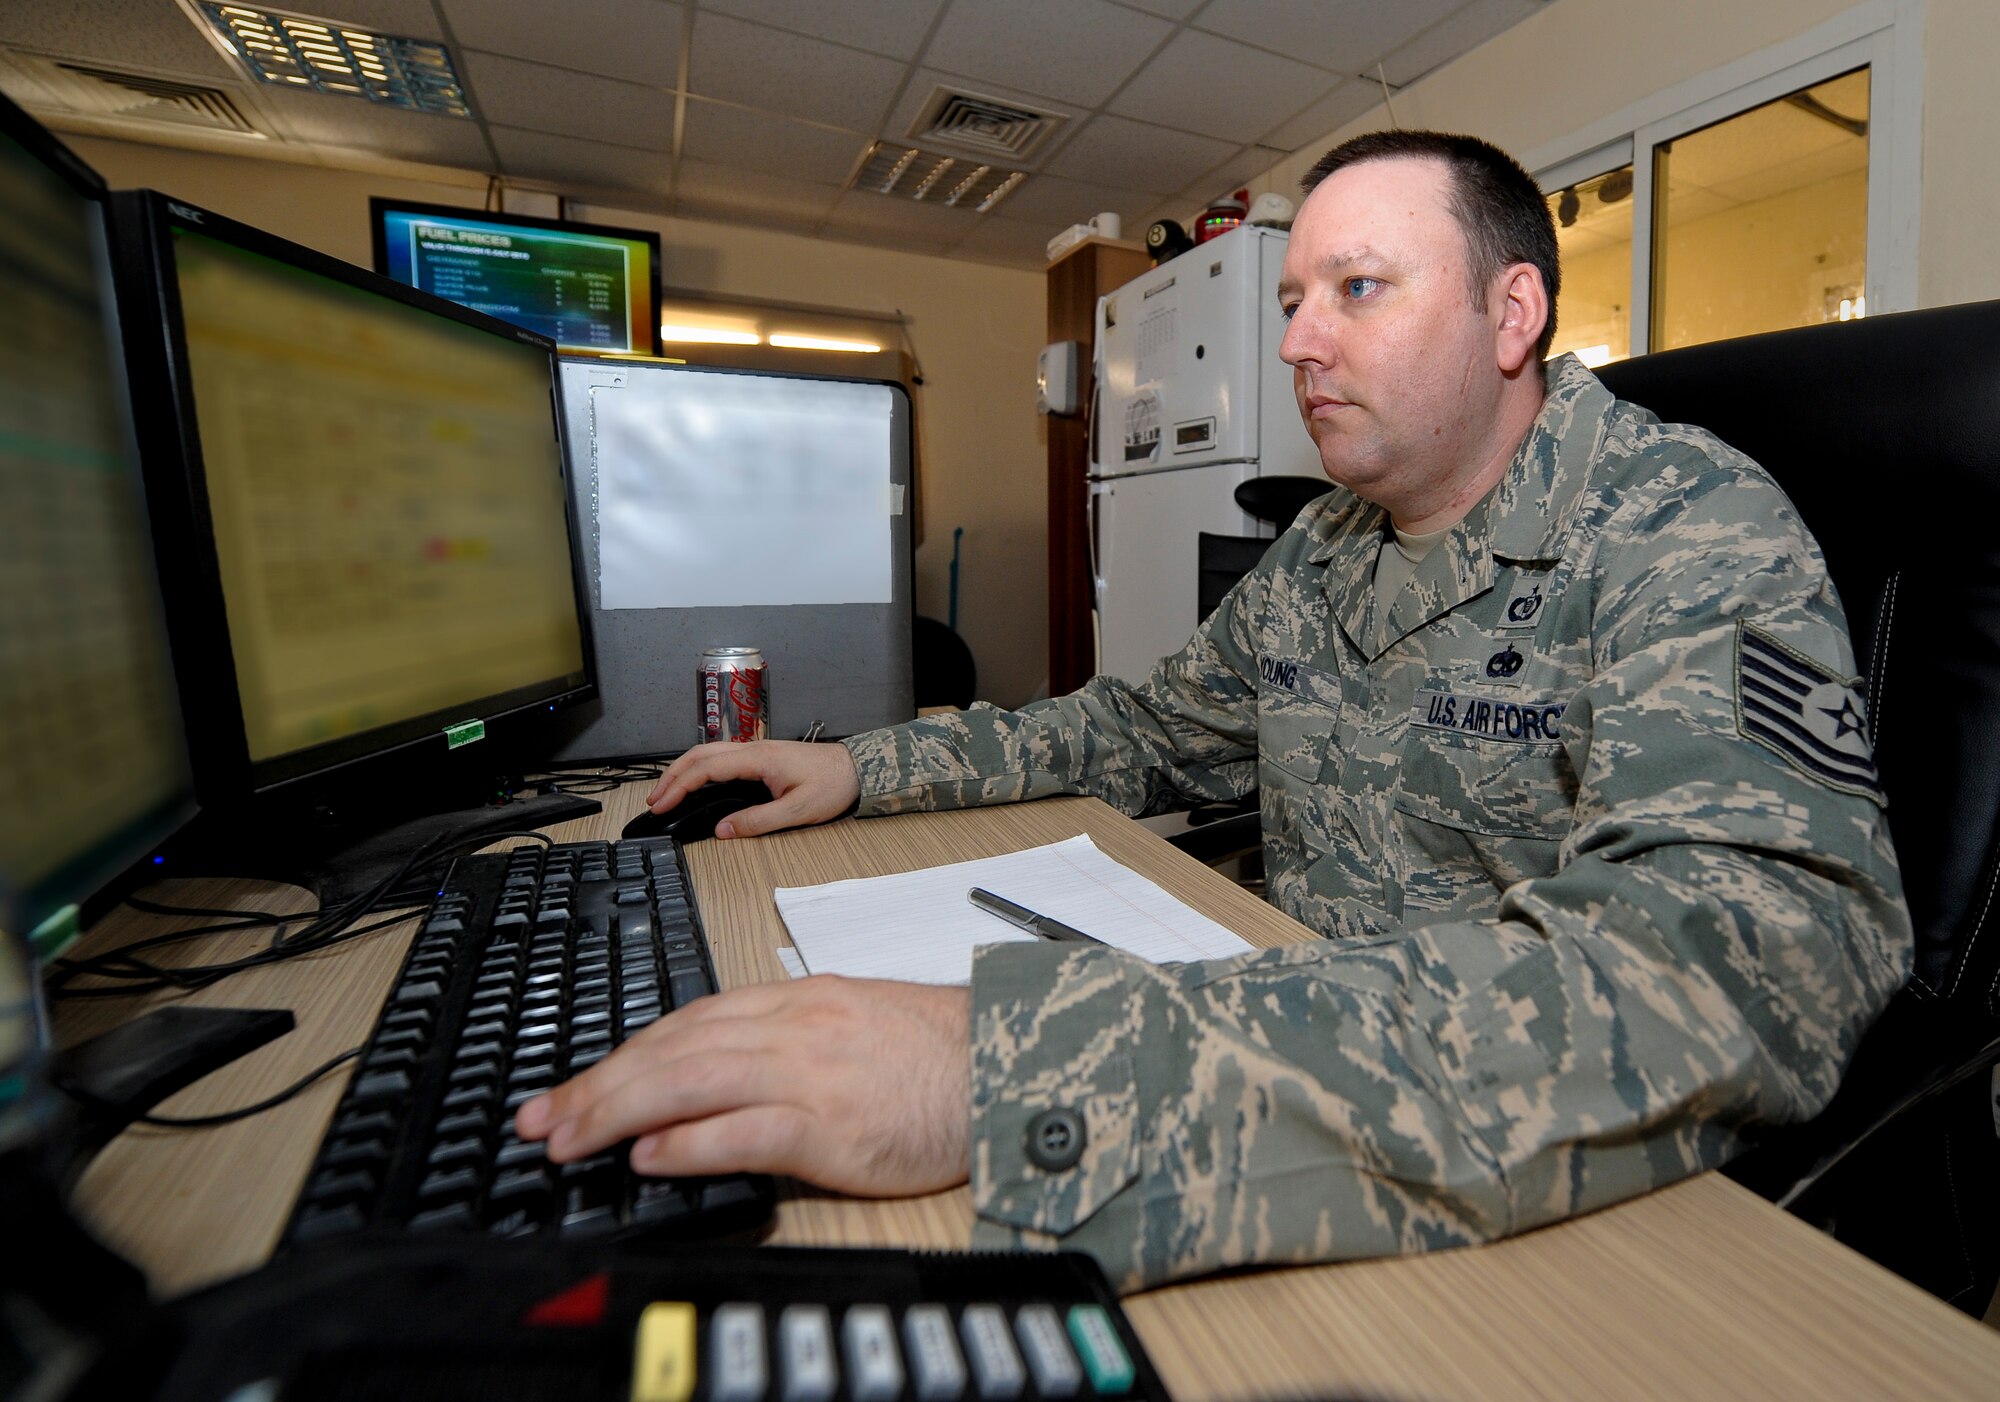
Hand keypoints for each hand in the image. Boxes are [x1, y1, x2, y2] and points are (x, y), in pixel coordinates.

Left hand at [515, 976, 970, 1196]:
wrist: (1011, 1062)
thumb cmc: (937, 1054)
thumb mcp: (852, 1025)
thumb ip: (785, 1043)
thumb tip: (717, 1083)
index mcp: (796, 1001)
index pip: (687, 1022)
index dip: (622, 1056)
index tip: (576, 1086)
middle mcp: (794, 1027)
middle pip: (673, 1048)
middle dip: (597, 1084)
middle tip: (542, 1118)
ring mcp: (811, 1072)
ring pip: (692, 1079)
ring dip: (618, 1111)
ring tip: (569, 1140)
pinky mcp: (833, 1124)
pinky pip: (746, 1128)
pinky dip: (690, 1141)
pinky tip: (649, 1157)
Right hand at [645, 739, 860, 838]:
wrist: (857, 768)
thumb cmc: (833, 785)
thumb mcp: (797, 810)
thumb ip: (758, 821)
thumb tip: (723, 830)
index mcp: (758, 758)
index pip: (707, 768)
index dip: (679, 786)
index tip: (662, 804)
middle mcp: (754, 749)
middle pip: (700, 754)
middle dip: (672, 775)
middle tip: (654, 801)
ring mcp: (757, 750)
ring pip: (709, 753)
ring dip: (684, 770)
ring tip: (667, 792)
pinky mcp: (761, 757)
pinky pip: (722, 757)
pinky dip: (701, 769)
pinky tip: (696, 783)